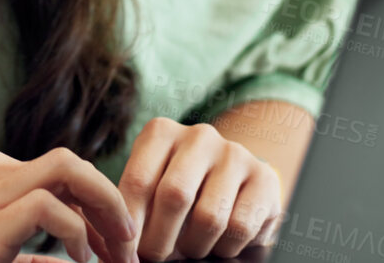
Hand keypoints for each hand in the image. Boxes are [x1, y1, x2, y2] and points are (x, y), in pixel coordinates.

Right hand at [0, 143, 139, 262]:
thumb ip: (16, 248)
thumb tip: (61, 260)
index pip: (57, 171)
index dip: (93, 206)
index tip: (110, 248)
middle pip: (70, 163)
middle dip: (110, 201)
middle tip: (130, 246)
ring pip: (69, 168)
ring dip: (107, 208)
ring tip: (121, 250)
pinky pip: (50, 207)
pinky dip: (78, 233)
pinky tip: (80, 262)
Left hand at [118, 118, 282, 260]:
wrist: (234, 182)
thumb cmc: (181, 190)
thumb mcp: (152, 188)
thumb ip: (134, 210)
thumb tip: (118, 249)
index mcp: (162, 133)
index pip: (138, 181)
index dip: (129, 225)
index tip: (124, 253)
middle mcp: (199, 136)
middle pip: (174, 196)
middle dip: (160, 239)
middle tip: (155, 258)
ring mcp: (235, 154)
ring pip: (210, 217)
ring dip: (194, 246)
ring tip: (189, 249)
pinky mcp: (265, 178)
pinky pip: (240, 227)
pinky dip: (224, 248)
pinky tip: (217, 244)